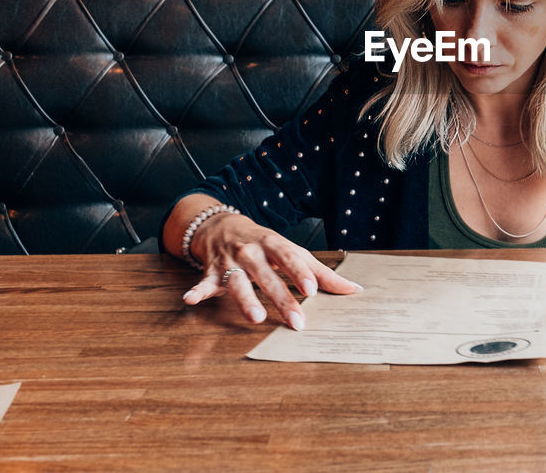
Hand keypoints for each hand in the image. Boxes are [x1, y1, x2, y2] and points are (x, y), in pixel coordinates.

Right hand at [181, 213, 359, 329]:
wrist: (223, 225)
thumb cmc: (266, 244)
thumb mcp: (293, 251)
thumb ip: (321, 273)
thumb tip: (354, 290)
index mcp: (274, 245)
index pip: (290, 259)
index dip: (300, 274)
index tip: (312, 291)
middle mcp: (252, 253)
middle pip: (268, 277)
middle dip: (281, 298)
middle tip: (296, 320)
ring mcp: (231, 262)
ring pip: (238, 282)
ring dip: (245, 299)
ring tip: (255, 317)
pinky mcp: (211, 272)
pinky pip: (203, 283)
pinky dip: (197, 290)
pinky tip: (191, 299)